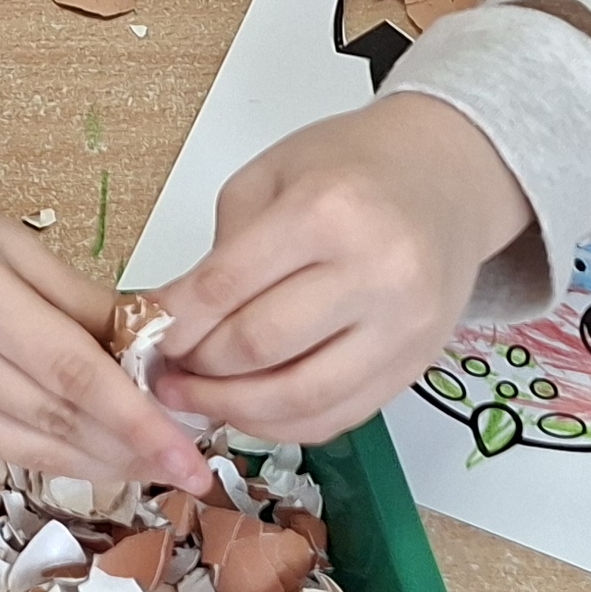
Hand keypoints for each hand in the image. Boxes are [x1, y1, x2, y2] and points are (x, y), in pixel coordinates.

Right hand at [0, 178, 212, 492]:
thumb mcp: (15, 244)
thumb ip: (86, 303)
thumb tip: (161, 352)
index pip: (72, 372)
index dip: (137, 420)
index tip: (190, 453)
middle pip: (56, 417)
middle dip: (131, 448)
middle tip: (191, 464)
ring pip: (30, 445)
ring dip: (100, 462)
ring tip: (154, 466)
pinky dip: (53, 455)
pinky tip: (95, 455)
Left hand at [146, 93, 530, 442]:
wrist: (446, 178)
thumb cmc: (349, 167)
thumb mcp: (270, 177)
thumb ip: (224, 251)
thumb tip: (174, 325)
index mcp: (328, 211)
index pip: (229, 286)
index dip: (176, 322)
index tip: (144, 335)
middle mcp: (376, 272)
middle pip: (261, 348)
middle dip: (198, 369)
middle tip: (164, 371)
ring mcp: (404, 327)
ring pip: (301, 399)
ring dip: (234, 410)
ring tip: (195, 399)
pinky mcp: (417, 365)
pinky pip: (340, 418)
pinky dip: (283, 424)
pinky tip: (248, 410)